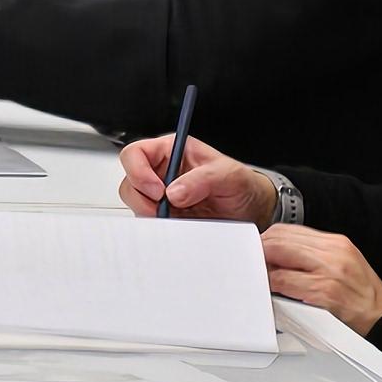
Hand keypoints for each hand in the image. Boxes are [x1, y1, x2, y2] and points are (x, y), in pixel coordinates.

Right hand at [115, 132, 276, 223]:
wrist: (252, 212)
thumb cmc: (241, 185)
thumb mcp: (229, 175)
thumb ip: (203, 179)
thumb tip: (174, 192)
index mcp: (170, 152)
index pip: (136, 153)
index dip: (138, 171)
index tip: (158, 190)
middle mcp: (160, 173)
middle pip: (130, 182)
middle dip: (143, 199)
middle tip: (165, 210)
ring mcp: (160, 197)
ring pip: (136, 205)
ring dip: (151, 215)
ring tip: (178, 219)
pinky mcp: (165, 218)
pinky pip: (150, 224)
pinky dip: (159, 229)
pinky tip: (178, 228)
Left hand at [259, 226, 381, 327]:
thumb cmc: (363, 296)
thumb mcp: (343, 264)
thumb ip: (314, 256)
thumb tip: (279, 254)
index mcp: (336, 243)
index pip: (289, 230)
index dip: (267, 239)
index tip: (258, 248)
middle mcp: (333, 253)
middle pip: (280, 240)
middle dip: (260, 251)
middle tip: (251, 263)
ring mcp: (329, 272)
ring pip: (278, 258)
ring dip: (263, 268)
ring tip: (260, 277)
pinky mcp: (324, 293)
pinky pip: (285, 283)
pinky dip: (272, 286)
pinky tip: (271, 292)